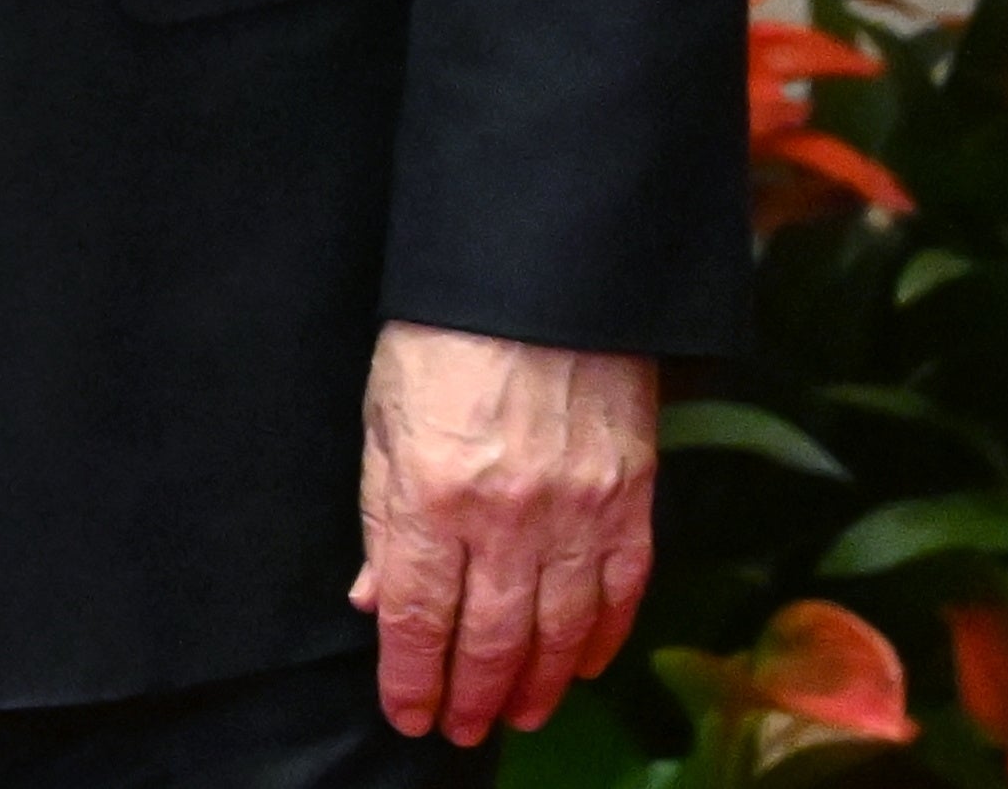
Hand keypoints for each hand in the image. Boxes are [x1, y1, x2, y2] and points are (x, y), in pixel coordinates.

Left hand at [350, 322, 658, 743]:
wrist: (541, 278)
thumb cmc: (444, 338)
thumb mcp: (382, 418)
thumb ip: (382, 516)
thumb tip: (375, 599)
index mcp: (432, 495)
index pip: (419, 617)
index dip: (412, 678)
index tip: (408, 715)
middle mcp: (507, 518)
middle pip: (490, 637)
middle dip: (472, 695)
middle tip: (461, 729)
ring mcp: (578, 513)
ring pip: (561, 631)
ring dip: (538, 683)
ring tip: (518, 714)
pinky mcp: (632, 499)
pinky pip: (622, 592)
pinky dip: (604, 639)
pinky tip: (585, 665)